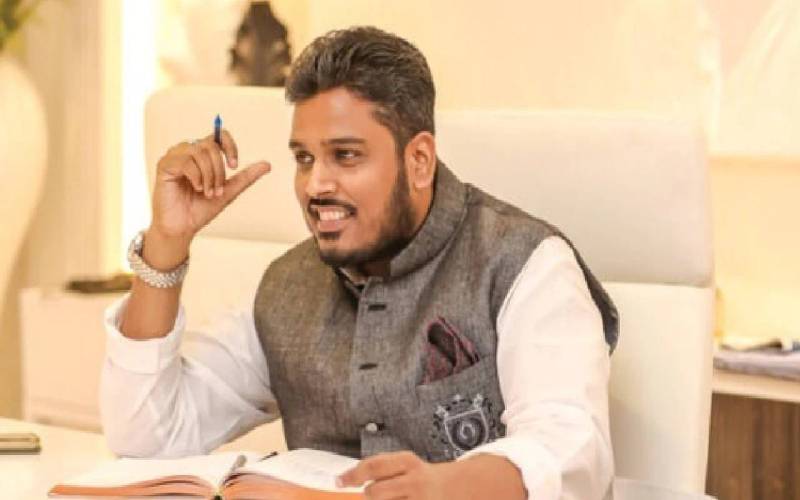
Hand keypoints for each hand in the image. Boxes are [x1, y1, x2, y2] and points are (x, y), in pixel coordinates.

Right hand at [150, 129, 270, 244]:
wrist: (182, 227)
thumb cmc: (200, 209)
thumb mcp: (228, 191)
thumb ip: (245, 177)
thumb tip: (268, 165)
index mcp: (202, 153)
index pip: (219, 135)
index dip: (230, 147)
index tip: (234, 166)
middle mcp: (188, 150)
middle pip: (211, 145)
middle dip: (219, 170)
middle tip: (218, 190)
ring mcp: (175, 156)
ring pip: (199, 152)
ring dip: (209, 175)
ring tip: (208, 192)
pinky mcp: (164, 165)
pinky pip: (186, 161)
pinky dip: (197, 177)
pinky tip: (197, 188)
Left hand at [337, 451, 452, 499]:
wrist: (459, 486)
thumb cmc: (423, 477)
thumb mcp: (405, 465)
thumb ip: (382, 469)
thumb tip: (349, 479)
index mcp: (408, 461)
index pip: (374, 466)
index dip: (353, 475)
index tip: (339, 481)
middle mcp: (415, 480)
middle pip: (375, 491)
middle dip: (369, 494)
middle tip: (373, 492)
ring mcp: (420, 499)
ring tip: (396, 496)